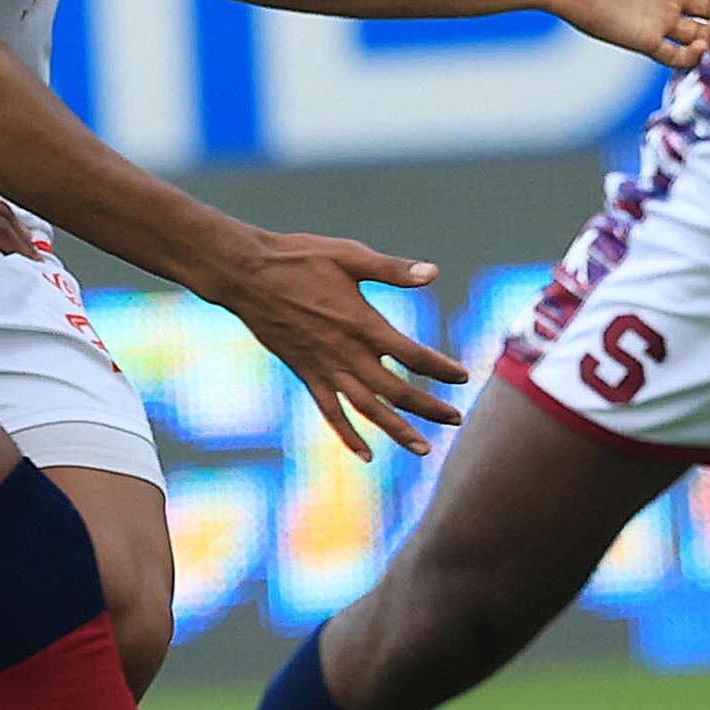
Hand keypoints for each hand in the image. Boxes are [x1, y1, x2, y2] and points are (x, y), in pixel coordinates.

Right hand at [213, 231, 467, 460]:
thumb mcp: (349, 256)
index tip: (463, 377)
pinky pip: (330, 412)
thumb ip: (392, 270)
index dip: (441, 369)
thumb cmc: (300, 258)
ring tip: (423, 449)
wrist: (246, 274)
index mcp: (363, 324)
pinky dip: (348, 434)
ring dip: (397, 431)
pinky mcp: (305, 374)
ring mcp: (324, 368)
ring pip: (367, 410)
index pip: (412, 356)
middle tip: (456, 419)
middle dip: (429, 408)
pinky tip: (365, 453)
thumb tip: (433, 273)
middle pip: (396, 391)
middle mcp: (346, 353)